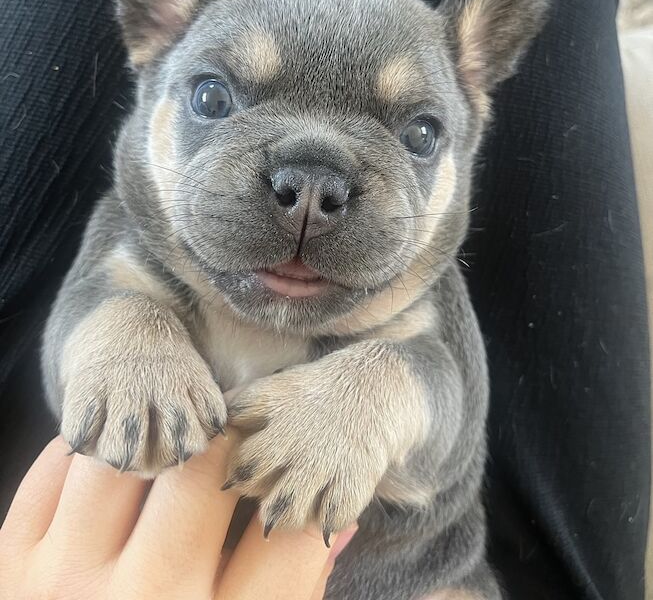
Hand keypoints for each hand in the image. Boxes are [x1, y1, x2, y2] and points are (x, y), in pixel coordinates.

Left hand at [0, 434, 355, 599]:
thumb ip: (295, 594)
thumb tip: (338, 524)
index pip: (288, 532)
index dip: (303, 491)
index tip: (297, 476)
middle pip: (206, 470)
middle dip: (232, 444)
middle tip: (235, 444)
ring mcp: (65, 583)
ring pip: (127, 452)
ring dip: (157, 439)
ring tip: (172, 448)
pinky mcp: (10, 567)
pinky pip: (54, 468)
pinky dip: (91, 449)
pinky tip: (115, 463)